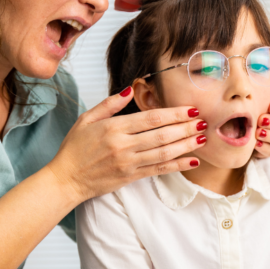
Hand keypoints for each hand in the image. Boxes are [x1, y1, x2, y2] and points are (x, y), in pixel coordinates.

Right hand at [47, 88, 206, 204]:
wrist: (66, 180)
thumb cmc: (74, 148)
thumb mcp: (86, 119)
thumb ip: (110, 104)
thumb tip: (132, 88)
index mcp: (113, 128)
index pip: (151, 118)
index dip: (174, 114)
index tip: (191, 109)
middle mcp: (123, 146)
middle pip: (162, 135)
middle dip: (185, 128)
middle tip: (203, 121)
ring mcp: (128, 163)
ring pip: (163, 153)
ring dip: (186, 145)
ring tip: (202, 138)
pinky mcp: (131, 177)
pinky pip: (158, 170)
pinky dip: (177, 166)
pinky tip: (192, 161)